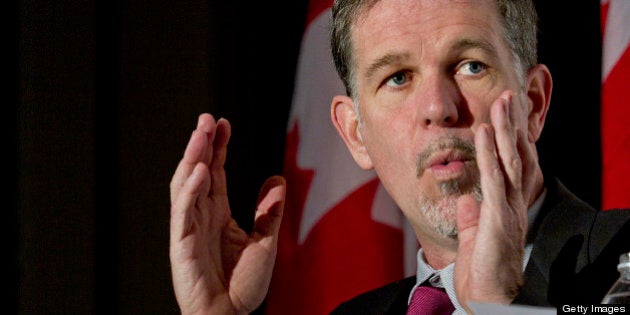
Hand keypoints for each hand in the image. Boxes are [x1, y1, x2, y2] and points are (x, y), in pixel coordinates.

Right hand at [169, 113, 285, 314]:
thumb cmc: (243, 285)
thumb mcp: (265, 241)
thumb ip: (269, 211)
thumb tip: (276, 179)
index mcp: (217, 214)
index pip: (215, 172)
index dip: (217, 147)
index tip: (223, 123)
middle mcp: (200, 216)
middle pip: (197, 171)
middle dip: (201, 143)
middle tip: (208, 118)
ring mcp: (188, 229)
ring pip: (186, 185)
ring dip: (192, 157)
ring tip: (201, 133)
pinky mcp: (181, 244)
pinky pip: (183, 211)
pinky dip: (190, 189)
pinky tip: (200, 168)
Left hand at [453, 91, 537, 310]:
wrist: (489, 299)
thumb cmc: (482, 272)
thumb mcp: (474, 240)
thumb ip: (471, 219)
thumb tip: (464, 201)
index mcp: (508, 206)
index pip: (513, 165)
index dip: (511, 138)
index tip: (506, 113)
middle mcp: (514, 203)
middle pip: (517, 156)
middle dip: (513, 124)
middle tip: (509, 95)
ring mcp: (508, 208)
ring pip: (508, 160)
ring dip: (503, 129)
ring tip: (501, 100)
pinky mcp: (497, 216)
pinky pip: (492, 178)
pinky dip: (487, 153)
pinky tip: (482, 131)